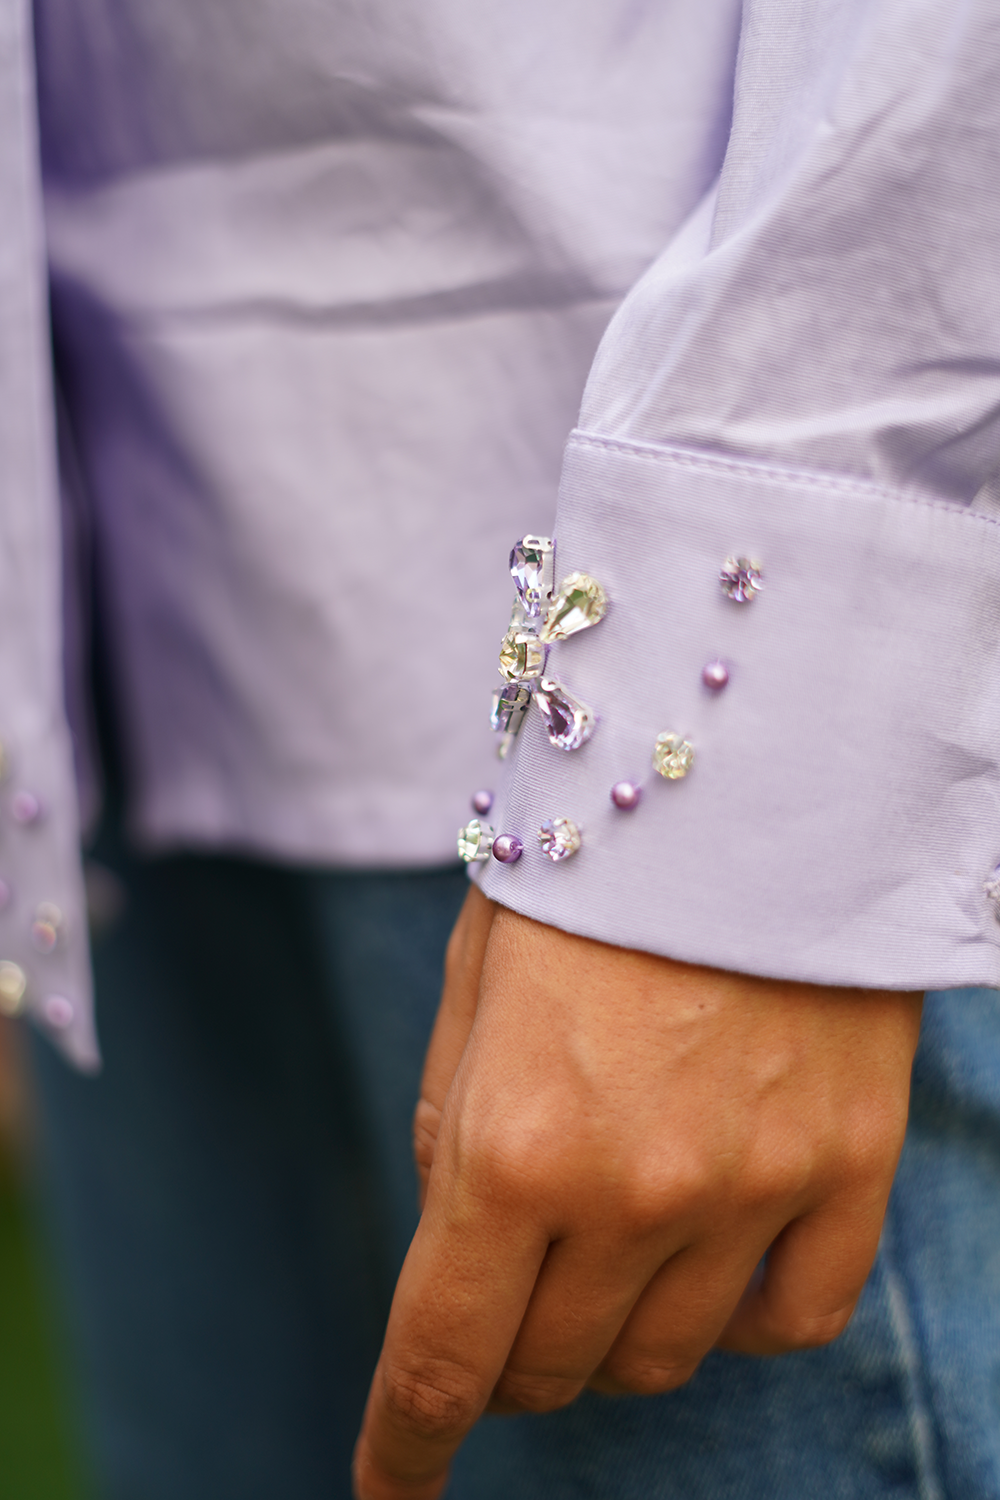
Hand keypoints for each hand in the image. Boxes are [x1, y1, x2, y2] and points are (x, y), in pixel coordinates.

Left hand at [353, 887, 921, 1499]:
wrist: (744, 775)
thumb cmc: (588, 872)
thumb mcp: (472, 984)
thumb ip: (449, 1128)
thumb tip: (459, 1255)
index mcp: (509, 1142)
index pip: (440, 1356)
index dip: (405, 1442)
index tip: (394, 1491)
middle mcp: (628, 1193)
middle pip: (549, 1371)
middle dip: (507, 1356)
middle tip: (508, 1295)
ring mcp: (749, 1190)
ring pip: (662, 1360)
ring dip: (612, 1331)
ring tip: (612, 1240)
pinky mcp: (846, 1171)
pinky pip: (791, 1324)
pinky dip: (738, 1319)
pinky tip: (714, 1256)